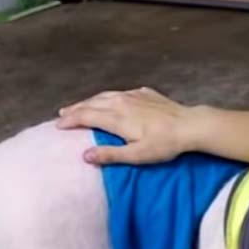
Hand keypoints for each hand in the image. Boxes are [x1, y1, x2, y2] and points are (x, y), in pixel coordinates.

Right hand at [56, 87, 198, 164]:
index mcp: (115, 117)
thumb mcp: (137, 155)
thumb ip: (111, 155)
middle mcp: (120, 102)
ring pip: (104, 95)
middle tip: (62, 115)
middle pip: (91, 103)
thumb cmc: (164, 144)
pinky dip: (108, 97)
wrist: (190, 125)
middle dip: (75, 109)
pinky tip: (110, 100)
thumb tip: (85, 156)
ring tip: (79, 106)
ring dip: (89, 101)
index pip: (85, 116)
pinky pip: (119, 93)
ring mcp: (133, 95)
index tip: (58, 126)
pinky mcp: (145, 93)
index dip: (70, 120)